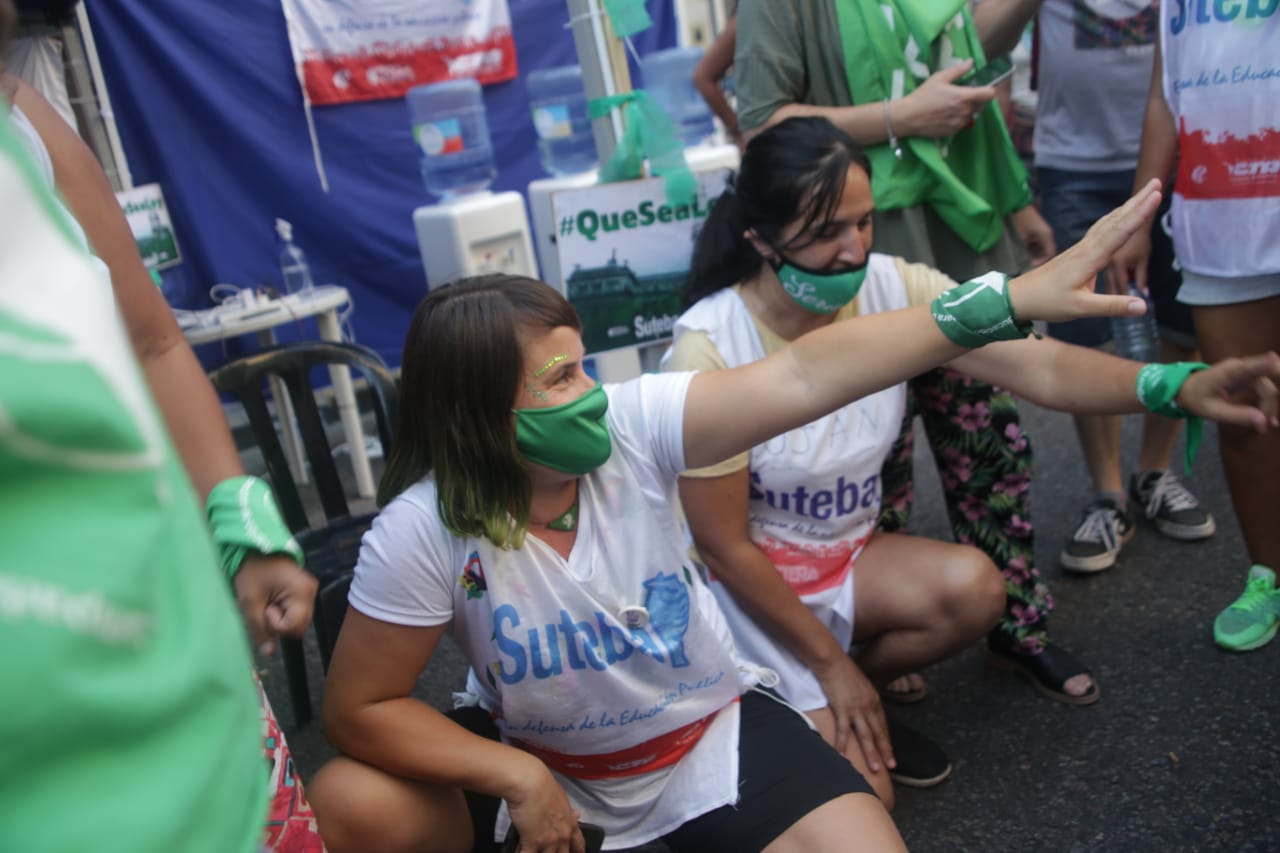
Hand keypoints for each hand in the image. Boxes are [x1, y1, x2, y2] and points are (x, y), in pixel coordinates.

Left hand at [233, 554, 316, 656]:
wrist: (254, 548)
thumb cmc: (252, 572)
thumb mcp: (250, 602)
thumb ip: (260, 629)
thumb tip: (269, 654)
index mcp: (302, 593)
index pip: (295, 627)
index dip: (277, 625)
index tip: (265, 609)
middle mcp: (312, 592)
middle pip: (299, 625)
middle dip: (279, 622)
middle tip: (265, 606)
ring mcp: (310, 591)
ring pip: (298, 620)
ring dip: (281, 618)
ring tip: (268, 601)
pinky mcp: (304, 591)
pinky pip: (296, 612)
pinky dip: (283, 611)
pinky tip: (273, 599)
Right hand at [505, 758, 584, 852]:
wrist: (529, 782)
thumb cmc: (543, 785)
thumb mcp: (562, 798)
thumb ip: (568, 811)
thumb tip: (576, 814)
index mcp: (570, 824)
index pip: (579, 844)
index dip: (578, 851)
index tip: (576, 852)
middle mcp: (562, 836)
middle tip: (549, 849)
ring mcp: (548, 842)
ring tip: (533, 847)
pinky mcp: (532, 844)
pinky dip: (521, 852)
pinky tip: (519, 849)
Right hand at [813, 655, 893, 772]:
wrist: (832, 661)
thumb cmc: (843, 671)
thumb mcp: (860, 684)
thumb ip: (864, 697)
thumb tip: (863, 707)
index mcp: (874, 700)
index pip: (882, 725)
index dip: (886, 740)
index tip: (890, 753)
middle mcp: (869, 706)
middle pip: (879, 733)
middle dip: (885, 751)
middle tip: (891, 766)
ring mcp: (857, 709)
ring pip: (866, 736)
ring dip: (871, 753)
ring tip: (875, 768)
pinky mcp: (842, 709)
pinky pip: (844, 731)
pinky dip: (843, 744)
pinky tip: (843, 756)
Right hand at [896, 61, 995, 137]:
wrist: (909, 117)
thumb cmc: (923, 95)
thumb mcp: (939, 78)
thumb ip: (958, 70)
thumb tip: (971, 62)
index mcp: (964, 96)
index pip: (989, 94)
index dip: (988, 90)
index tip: (982, 88)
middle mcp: (965, 111)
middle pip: (981, 105)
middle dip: (975, 99)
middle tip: (961, 95)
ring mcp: (960, 123)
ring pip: (971, 115)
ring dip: (966, 110)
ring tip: (951, 106)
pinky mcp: (953, 132)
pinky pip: (962, 124)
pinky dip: (958, 119)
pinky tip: (945, 115)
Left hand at [1008, 179, 1161, 323]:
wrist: (1019, 297)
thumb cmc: (1047, 302)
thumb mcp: (1081, 308)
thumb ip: (1112, 306)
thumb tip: (1143, 306)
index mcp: (1090, 258)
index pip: (1120, 232)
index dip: (1140, 214)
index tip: (1156, 195)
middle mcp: (1086, 248)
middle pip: (1116, 220)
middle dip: (1138, 201)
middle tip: (1156, 182)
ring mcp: (1080, 248)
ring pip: (1108, 222)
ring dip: (1127, 207)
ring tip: (1144, 194)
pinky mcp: (1076, 252)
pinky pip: (1100, 229)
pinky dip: (1114, 218)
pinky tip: (1117, 216)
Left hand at [1176, 353, 1279, 431]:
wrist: (1184, 389)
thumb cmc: (1195, 398)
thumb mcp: (1212, 410)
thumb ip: (1237, 415)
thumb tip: (1262, 422)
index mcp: (1229, 372)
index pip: (1251, 367)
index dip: (1266, 364)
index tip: (1275, 360)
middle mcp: (1240, 368)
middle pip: (1265, 384)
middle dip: (1271, 403)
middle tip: (1272, 423)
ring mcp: (1245, 371)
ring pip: (1267, 388)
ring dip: (1269, 406)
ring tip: (1267, 425)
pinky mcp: (1247, 377)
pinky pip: (1262, 389)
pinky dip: (1266, 403)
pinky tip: (1266, 418)